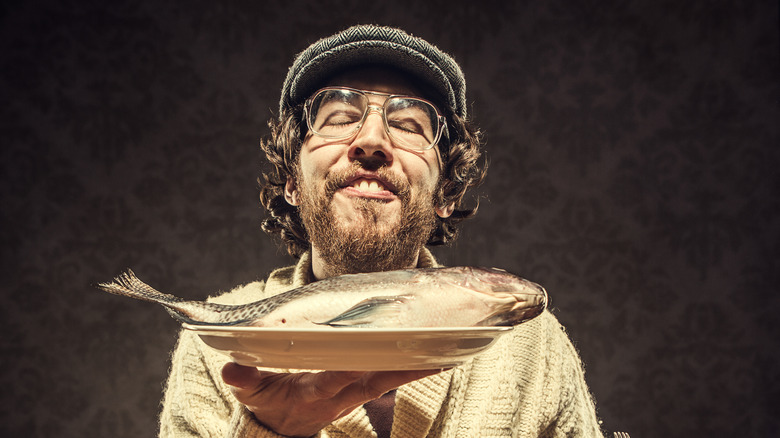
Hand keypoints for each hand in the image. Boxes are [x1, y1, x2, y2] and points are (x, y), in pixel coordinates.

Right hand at [222, 362, 439, 436]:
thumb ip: (244, 382)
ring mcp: (355, 392)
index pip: (334, 379)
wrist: (286, 428)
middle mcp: (341, 393)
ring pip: (390, 378)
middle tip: (434, 352)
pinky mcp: (363, 388)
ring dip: (416, 367)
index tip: (366, 354)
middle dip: (403, 369)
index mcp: (314, 392)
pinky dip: (414, 367)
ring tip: (447, 350)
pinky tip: (439, 355)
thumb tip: (231, 369)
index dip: (348, 369)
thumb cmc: (270, 405)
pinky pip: (392, 376)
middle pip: (377, 380)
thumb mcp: (253, 396)